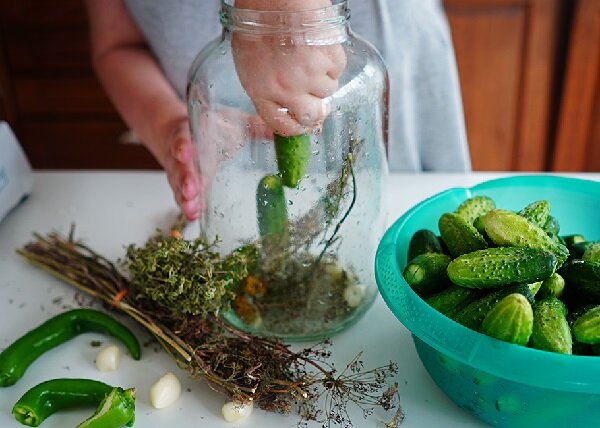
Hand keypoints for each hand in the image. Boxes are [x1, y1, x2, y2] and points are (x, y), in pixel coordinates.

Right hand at [157, 110, 269, 220]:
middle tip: (191, 191)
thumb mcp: (229, 123)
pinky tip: (193, 216)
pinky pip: (183, 198)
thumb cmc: (208, 130)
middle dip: (186, 179)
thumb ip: (254, 127)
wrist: (180, 137)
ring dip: (185, 199)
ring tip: (192, 209)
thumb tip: (283, 128)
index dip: (184, 146)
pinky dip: (188, 208)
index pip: (183, 139)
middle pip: (180, 167)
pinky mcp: (183, 188)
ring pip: (179, 186)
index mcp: (190, 135)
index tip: (185, 153)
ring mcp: (180, 174)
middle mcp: (180, 155)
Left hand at [232, 0, 345, 135]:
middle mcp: (287, 90)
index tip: (300, 123)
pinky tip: (317, 45)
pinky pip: (337, 70)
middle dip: (316, 112)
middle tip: (316, 101)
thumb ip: (265, 86)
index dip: (295, 127)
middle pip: (312, 118)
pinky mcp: (330, 60)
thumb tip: (284, 102)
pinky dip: (331, 60)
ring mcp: (311, 76)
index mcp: (262, 91)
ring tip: (309, 56)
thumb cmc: (258, 21)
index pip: (283, 126)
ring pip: (328, 91)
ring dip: (322, 78)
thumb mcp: (248, 62)